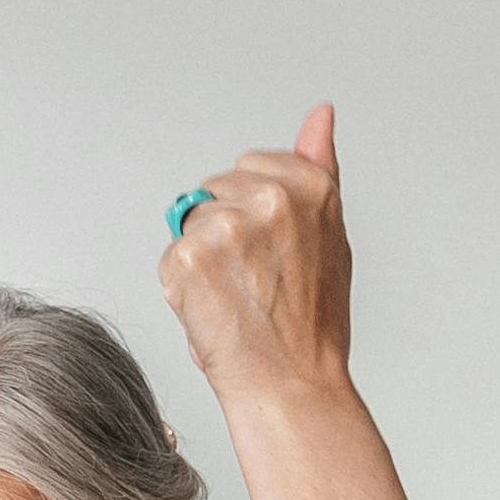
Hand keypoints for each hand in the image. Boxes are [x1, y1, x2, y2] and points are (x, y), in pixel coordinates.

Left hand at [158, 105, 353, 410]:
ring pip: (189, 224)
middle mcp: (272, 198)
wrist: (292, 385)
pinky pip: (170, 257)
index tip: (271, 255)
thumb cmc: (311, 323)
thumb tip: (320, 114)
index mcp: (310, 185)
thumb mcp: (329, 236)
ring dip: (200, 260)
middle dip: (222, 234)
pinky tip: (216, 312)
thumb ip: (317, 168)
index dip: (250, 216)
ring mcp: (229, 225)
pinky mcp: (190, 256)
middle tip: (254, 284)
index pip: (247, 170)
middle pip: (213, 192)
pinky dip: (182, 288)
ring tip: (236, 299)